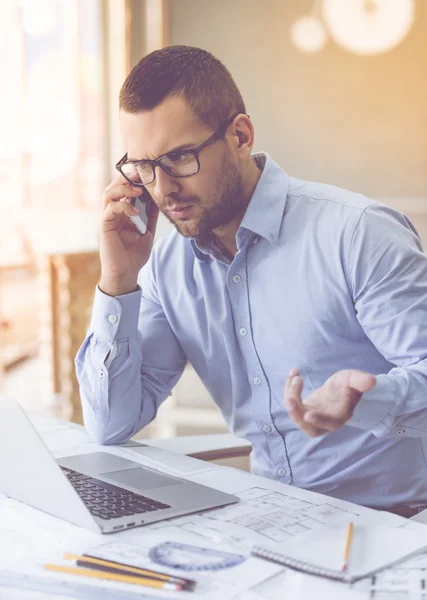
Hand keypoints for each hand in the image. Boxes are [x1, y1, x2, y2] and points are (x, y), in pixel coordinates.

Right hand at [98, 176, 158, 295]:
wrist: (126, 273)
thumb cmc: (134, 255)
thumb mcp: (148, 232)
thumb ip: (151, 217)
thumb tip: (159, 200)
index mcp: (121, 213)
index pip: (123, 190)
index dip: (132, 180)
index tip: (146, 174)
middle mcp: (112, 213)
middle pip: (113, 187)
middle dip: (127, 178)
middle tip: (141, 174)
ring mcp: (106, 219)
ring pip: (109, 194)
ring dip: (124, 189)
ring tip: (139, 190)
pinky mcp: (104, 226)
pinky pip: (110, 209)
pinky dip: (123, 207)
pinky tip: (136, 212)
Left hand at [284, 368, 375, 436]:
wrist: (338, 391)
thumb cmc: (347, 386)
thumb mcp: (353, 380)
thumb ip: (360, 381)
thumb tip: (372, 380)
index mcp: (340, 416)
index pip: (330, 424)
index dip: (320, 421)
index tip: (308, 415)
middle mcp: (324, 422)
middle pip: (309, 427)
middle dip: (297, 415)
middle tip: (290, 399)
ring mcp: (311, 418)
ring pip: (297, 416)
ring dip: (291, 398)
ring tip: (295, 377)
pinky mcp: (302, 411)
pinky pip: (292, 404)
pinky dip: (289, 389)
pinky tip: (294, 373)